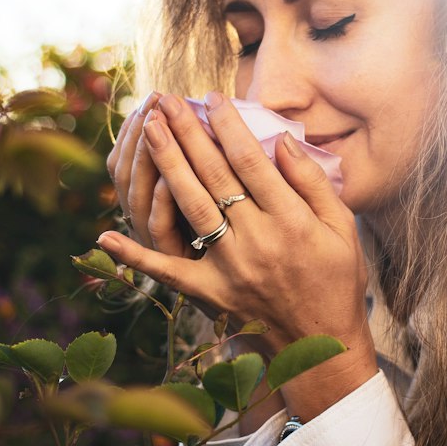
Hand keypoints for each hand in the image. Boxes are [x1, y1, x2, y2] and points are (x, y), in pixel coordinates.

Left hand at [98, 92, 376, 420]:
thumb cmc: (336, 280)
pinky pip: (167, 271)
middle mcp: (257, 241)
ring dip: (167, 164)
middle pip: (214, 175)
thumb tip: (282, 142)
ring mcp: (228, 268)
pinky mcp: (209, 293)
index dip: (228, 125)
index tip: (211, 97)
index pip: (251, 161)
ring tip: (150, 127)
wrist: (321, 348)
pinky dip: (134, 255)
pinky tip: (105, 234)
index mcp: (291, 221)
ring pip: (190, 206)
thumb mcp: (342, 229)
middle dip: (188, 132)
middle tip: (167, 100)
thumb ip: (314, 184)